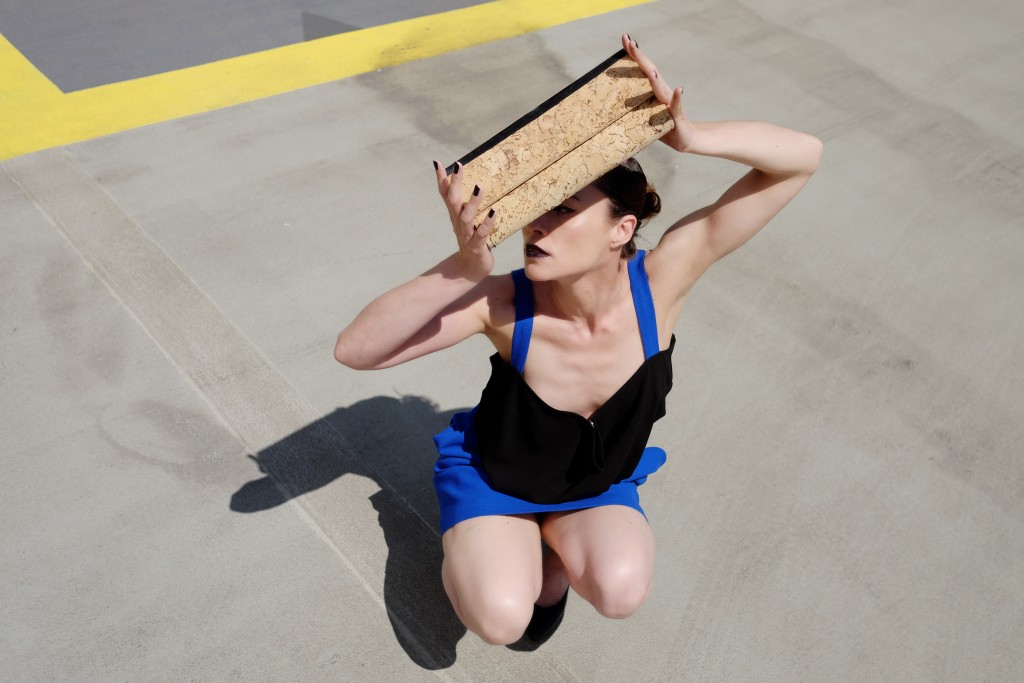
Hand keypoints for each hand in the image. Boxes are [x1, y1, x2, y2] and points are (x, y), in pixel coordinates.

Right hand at [434, 160, 495, 278]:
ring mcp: (467, 235)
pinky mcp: (477, 246)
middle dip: (455, 183)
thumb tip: (472, 183)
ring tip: (478, 187)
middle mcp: (458, 223)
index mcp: (455, 215)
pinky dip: (487, 223)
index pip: (445, 195)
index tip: (438, 162)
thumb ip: (465, 204)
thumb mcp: (465, 220)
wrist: (470, 269)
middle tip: (459, 165)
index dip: (441, 179)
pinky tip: (494, 212)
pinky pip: (482, 234)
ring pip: (466, 217)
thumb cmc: (470, 240)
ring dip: (472, 202)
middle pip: (453, 201)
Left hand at [622, 34, 693, 152]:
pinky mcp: (677, 116)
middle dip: (640, 57)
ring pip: (661, 88)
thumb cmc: (662, 125)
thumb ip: (631, 110)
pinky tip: (680, 89)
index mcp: (654, 90)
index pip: (643, 68)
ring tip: (649, 69)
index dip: (635, 54)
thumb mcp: (643, 116)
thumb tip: (610, 108)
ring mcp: (670, 103)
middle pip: (650, 71)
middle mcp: (663, 92)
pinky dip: (678, 98)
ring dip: (655, 79)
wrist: (684, 138)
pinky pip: (677, 106)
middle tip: (630, 42)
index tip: (625, 38)